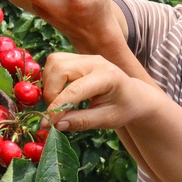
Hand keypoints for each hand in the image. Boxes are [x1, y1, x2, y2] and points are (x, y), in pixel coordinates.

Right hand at [41, 52, 166, 131]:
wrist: (134, 96)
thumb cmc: (123, 108)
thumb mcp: (107, 120)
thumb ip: (82, 122)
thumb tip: (56, 124)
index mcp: (107, 76)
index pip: (75, 89)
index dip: (57, 107)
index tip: (48, 123)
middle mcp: (95, 62)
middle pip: (60, 68)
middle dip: (51, 92)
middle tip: (56, 112)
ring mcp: (86, 57)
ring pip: (54, 62)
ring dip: (49, 84)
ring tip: (58, 103)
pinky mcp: (77, 58)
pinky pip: (55, 62)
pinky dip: (50, 78)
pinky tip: (59, 93)